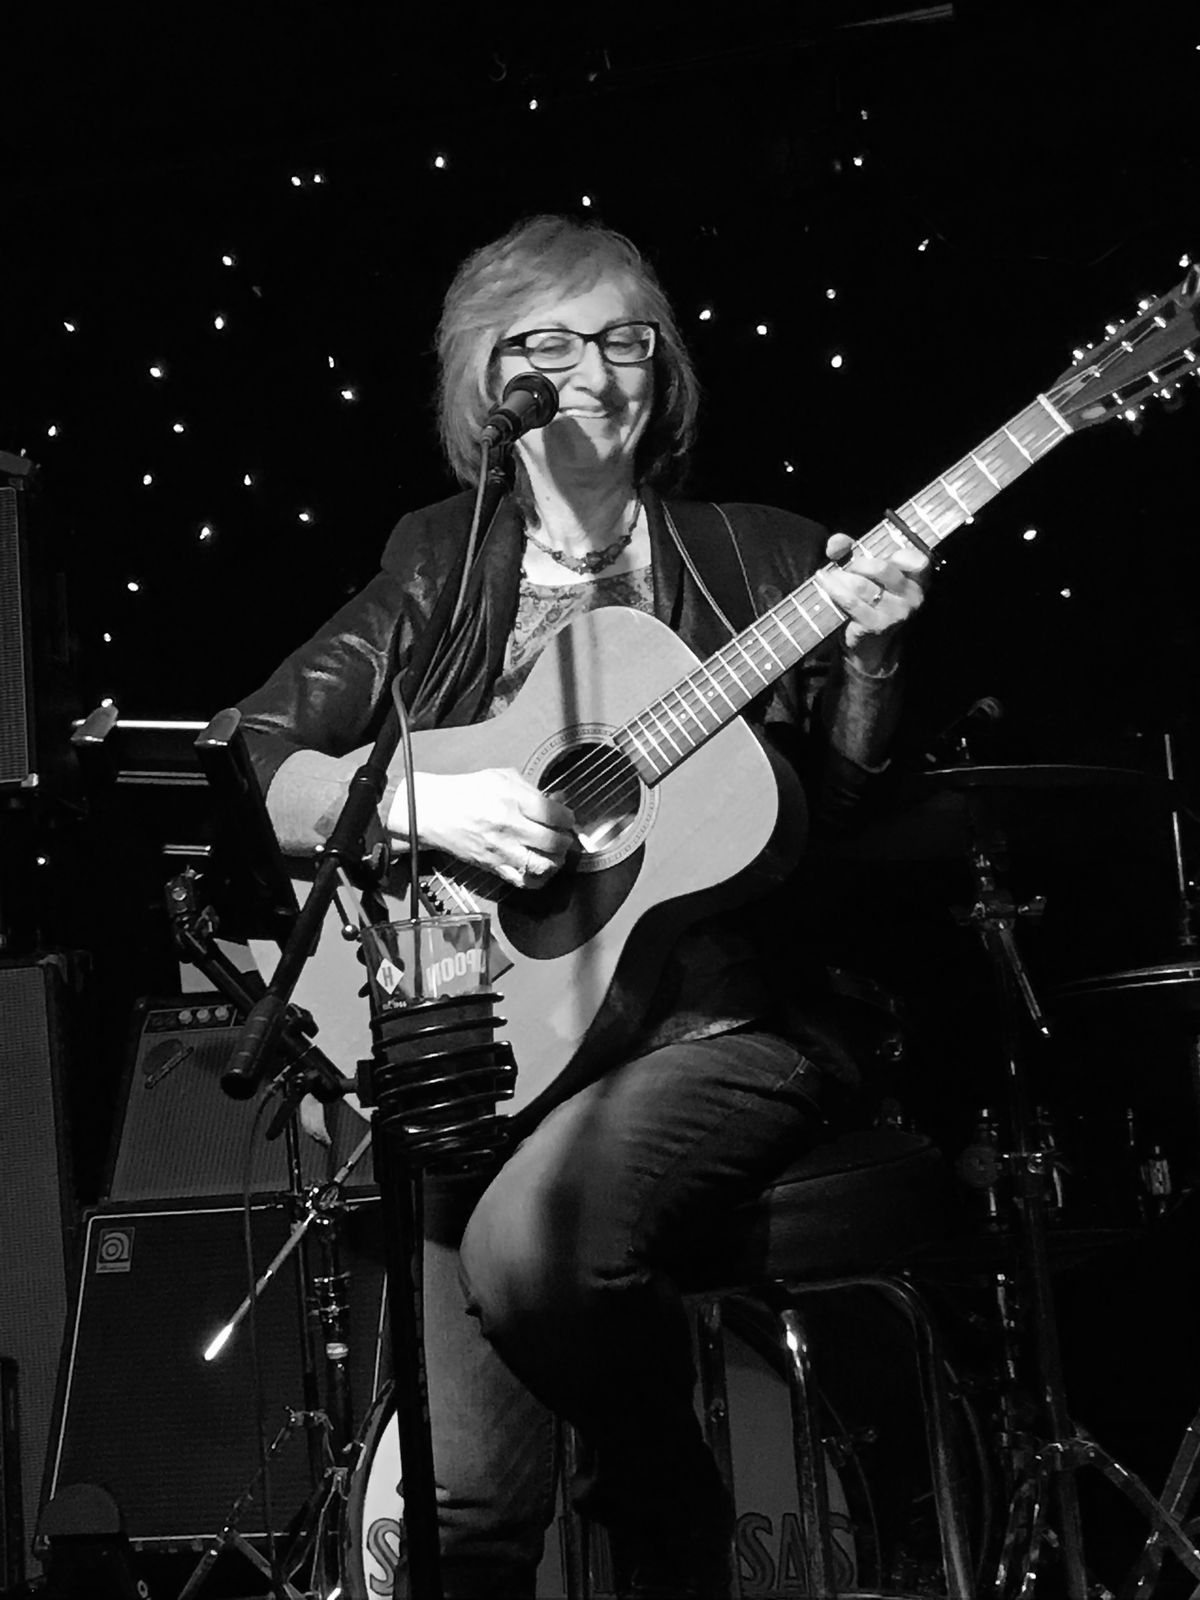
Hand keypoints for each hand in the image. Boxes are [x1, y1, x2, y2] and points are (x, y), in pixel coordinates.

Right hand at [387, 768, 576, 888]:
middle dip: (566, 840)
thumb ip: (533, 790)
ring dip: (556, 861)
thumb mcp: (502, 778)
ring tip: (554, 852)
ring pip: (543, 866)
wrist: (434, 812)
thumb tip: (558, 800)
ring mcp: (501, 850)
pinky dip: (538, 878)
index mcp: (513, 800)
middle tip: (564, 835)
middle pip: (554, 842)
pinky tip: (540, 868)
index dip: (568, 817)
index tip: (566, 817)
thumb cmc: (466, 792)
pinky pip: (523, 881)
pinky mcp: (493, 867)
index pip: (556, 815)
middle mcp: (509, 827)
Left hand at [821, 532, 928, 662]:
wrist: (869, 646)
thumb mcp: (867, 571)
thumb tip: (835, 543)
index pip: (916, 559)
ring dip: (840, 577)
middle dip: (857, 564)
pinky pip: (850, 601)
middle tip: (846, 568)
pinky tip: (825, 582)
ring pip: (862, 585)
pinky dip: (833, 589)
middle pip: (881, 568)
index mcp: (917, 579)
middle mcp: (912, 596)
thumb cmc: (870, 601)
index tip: (874, 553)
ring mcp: (896, 613)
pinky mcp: (876, 625)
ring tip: (829, 576)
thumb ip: (851, 549)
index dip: (892, 551)